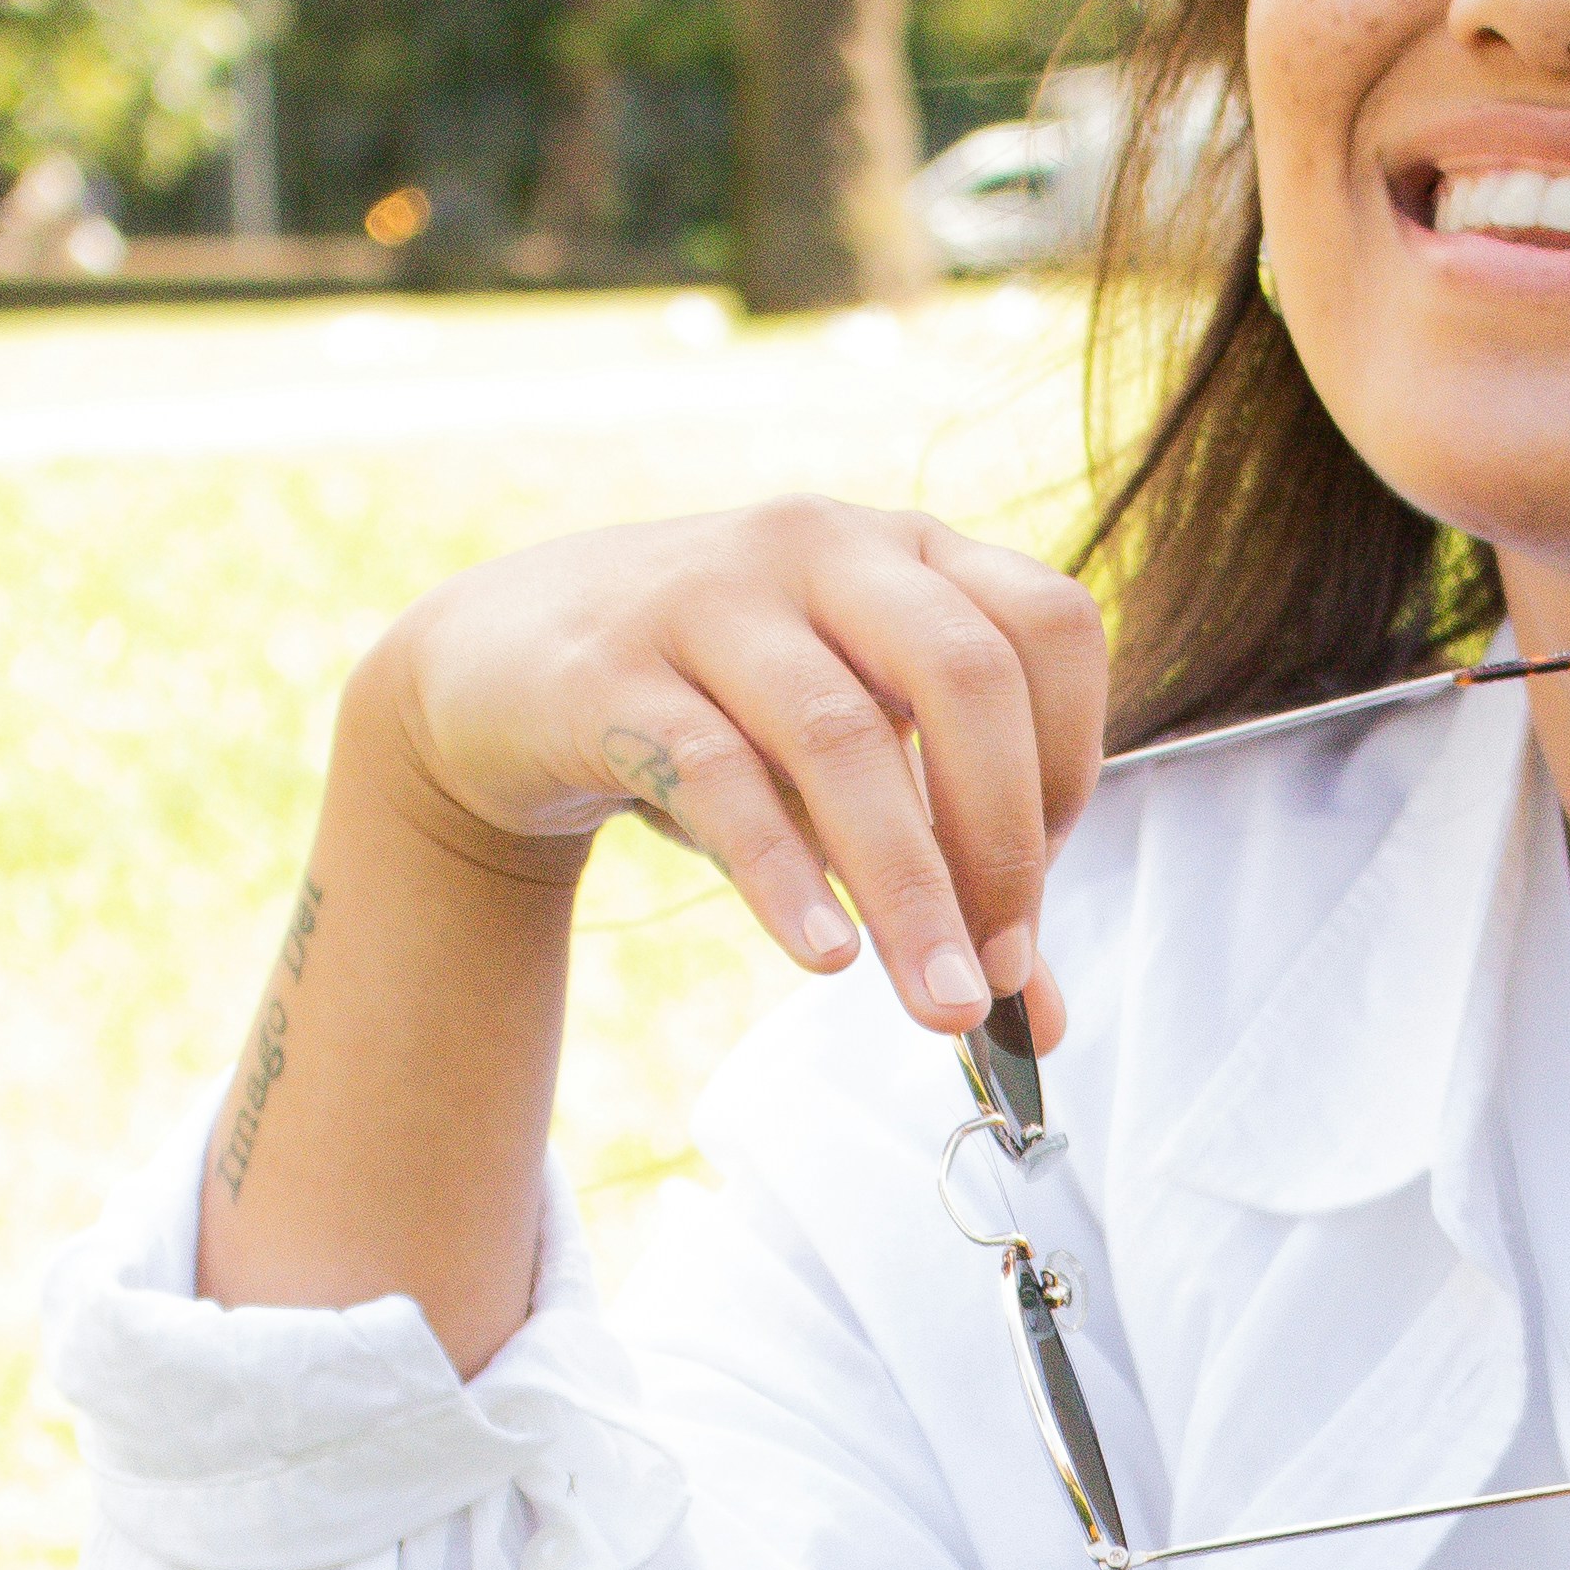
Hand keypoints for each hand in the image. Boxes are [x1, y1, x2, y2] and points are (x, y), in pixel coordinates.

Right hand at [368, 494, 1110, 1054]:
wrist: (499, 665)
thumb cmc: (710, 712)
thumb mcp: (841, 773)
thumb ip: (945, 877)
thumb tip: (1041, 1022)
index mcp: (905, 553)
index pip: (1047, 627)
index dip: (1070, 763)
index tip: (1035, 885)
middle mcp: (820, 547)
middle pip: (965, 673)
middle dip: (1004, 842)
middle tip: (1001, 970)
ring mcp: (710, 594)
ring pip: (841, 737)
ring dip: (908, 888)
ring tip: (940, 1002)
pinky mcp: (611, 669)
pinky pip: (716, 775)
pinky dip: (785, 875)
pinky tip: (826, 955)